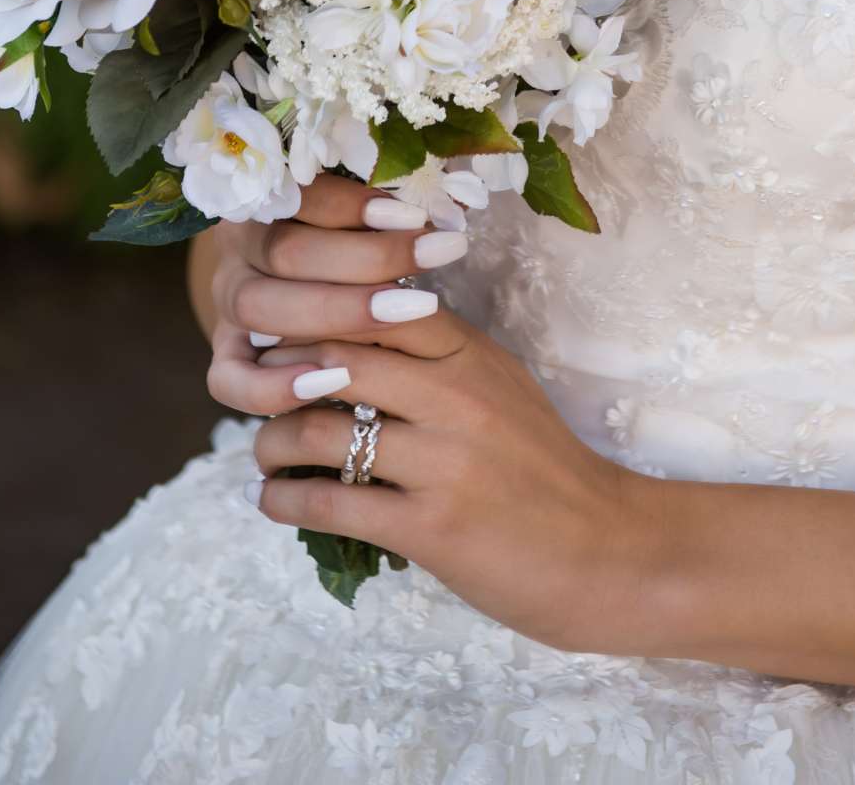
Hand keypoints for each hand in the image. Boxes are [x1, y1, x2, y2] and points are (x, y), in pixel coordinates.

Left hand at [209, 174, 653, 652]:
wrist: (605, 551)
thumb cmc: (544, 471)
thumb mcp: (501, 389)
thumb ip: (438, 356)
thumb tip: (353, 333)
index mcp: (470, 354)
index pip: (370, 303)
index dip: (310, 311)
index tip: (276, 330)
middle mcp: (455, 396)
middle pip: (331, 358)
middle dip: (275, 374)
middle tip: (249, 387)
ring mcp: (443, 462)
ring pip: (317, 432)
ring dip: (270, 443)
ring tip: (263, 453)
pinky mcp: (432, 529)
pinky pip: (331, 505)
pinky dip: (286, 500)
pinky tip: (276, 500)